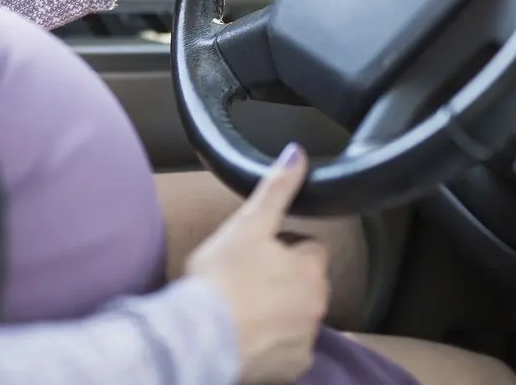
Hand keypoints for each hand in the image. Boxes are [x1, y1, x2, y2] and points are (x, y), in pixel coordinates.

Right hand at [185, 143, 327, 383]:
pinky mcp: (291, 370)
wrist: (198, 338)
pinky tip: (247, 336)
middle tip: (246, 279)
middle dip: (285, 280)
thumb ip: (277, 188)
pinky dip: (273, 345)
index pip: (310, 247)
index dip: (284, 246)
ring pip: (298, 317)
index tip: (258, 252)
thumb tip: (297, 153)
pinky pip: (289, 351)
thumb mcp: (247, 223)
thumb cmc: (220, 278)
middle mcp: (317, 305)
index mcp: (310, 268)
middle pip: (306, 284)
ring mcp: (305, 340)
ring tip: (243, 308)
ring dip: (279, 312)